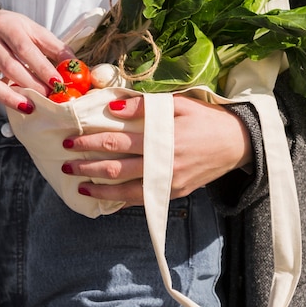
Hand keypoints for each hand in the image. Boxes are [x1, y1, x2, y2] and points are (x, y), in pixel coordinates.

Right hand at [0, 7, 74, 119]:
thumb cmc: (13, 30)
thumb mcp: (33, 30)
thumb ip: (54, 47)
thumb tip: (75, 66)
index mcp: (6, 26)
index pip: (25, 49)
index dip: (42, 67)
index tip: (58, 83)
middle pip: (9, 66)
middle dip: (31, 84)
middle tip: (49, 98)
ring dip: (8, 96)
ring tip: (28, 108)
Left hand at [61, 95, 251, 205]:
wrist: (239, 143)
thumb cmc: (206, 119)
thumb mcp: (179, 105)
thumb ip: (145, 107)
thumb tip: (113, 108)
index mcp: (161, 140)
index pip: (115, 143)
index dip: (90, 143)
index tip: (70, 141)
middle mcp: (162, 165)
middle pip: (116, 169)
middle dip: (87, 168)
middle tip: (66, 166)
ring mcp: (169, 183)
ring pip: (127, 191)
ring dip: (100, 190)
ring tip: (80, 187)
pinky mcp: (175, 194)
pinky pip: (144, 201)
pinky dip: (123, 201)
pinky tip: (108, 199)